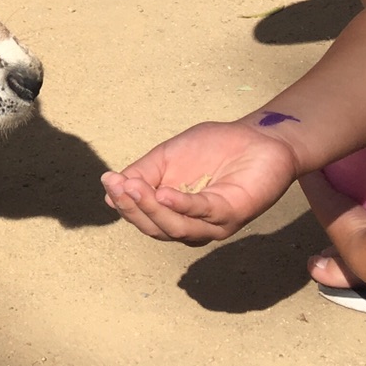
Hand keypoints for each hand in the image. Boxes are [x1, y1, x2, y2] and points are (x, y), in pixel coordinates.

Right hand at [101, 119, 300, 244]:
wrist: (258, 137)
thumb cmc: (214, 147)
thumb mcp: (168, 156)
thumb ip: (143, 173)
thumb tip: (112, 189)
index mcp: (174, 213)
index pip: (143, 217)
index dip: (123, 202)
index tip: (107, 181)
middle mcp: (193, 225)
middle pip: (156, 228)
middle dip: (133, 208)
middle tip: (117, 186)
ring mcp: (214, 223)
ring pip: (177, 227)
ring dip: (151, 209)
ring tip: (132, 188)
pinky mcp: (234, 213)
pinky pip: (204, 212)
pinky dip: (182, 205)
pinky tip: (163, 193)